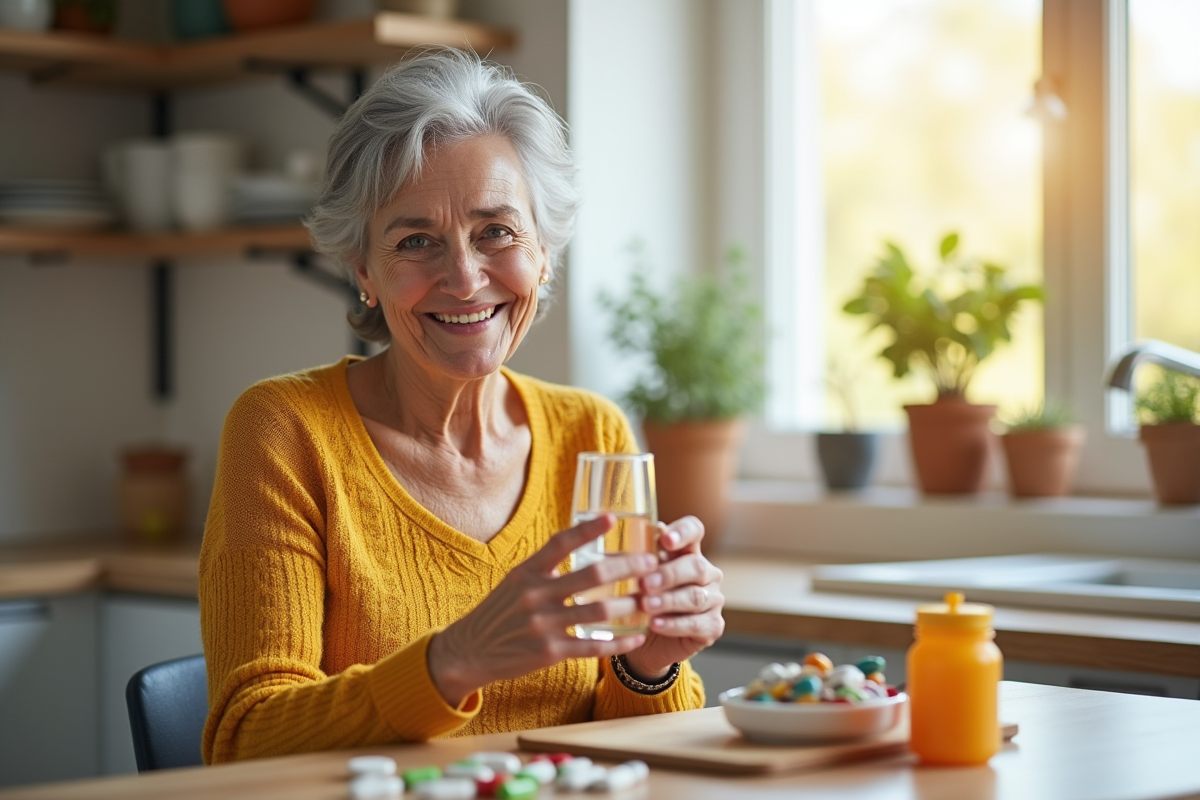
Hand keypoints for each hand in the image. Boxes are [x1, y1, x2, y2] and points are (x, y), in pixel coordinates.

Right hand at [427, 514, 659, 706]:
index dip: (588, 529)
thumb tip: (578, 545)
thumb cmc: (499, 613)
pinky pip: (593, 646)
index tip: (613, 518)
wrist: (468, 652)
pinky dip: (619, 642)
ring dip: (630, 604)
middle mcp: (535, 595)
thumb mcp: (514, 582)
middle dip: (628, 568)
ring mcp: (543, 625)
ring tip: (650, 599)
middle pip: (592, 576)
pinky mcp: (549, 653)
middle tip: (651, 564)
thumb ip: (545, 567)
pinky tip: (636, 636)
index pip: (561, 543)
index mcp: (526, 572)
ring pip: (599, 611)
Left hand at [622, 516, 724, 680]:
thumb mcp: (633, 577)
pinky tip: (655, 624)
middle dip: (669, 574)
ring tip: (646, 606)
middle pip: (696, 566)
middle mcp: (706, 572)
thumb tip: (620, 536)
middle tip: (644, 583)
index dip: (683, 532)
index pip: (694, 530)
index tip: (665, 540)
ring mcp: (713, 599)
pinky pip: (697, 623)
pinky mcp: (713, 625)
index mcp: (687, 551)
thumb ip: (633, 557)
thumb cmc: (639, 600)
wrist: (643, 640)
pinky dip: (674, 624)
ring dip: (668, 601)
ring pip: (695, 596)